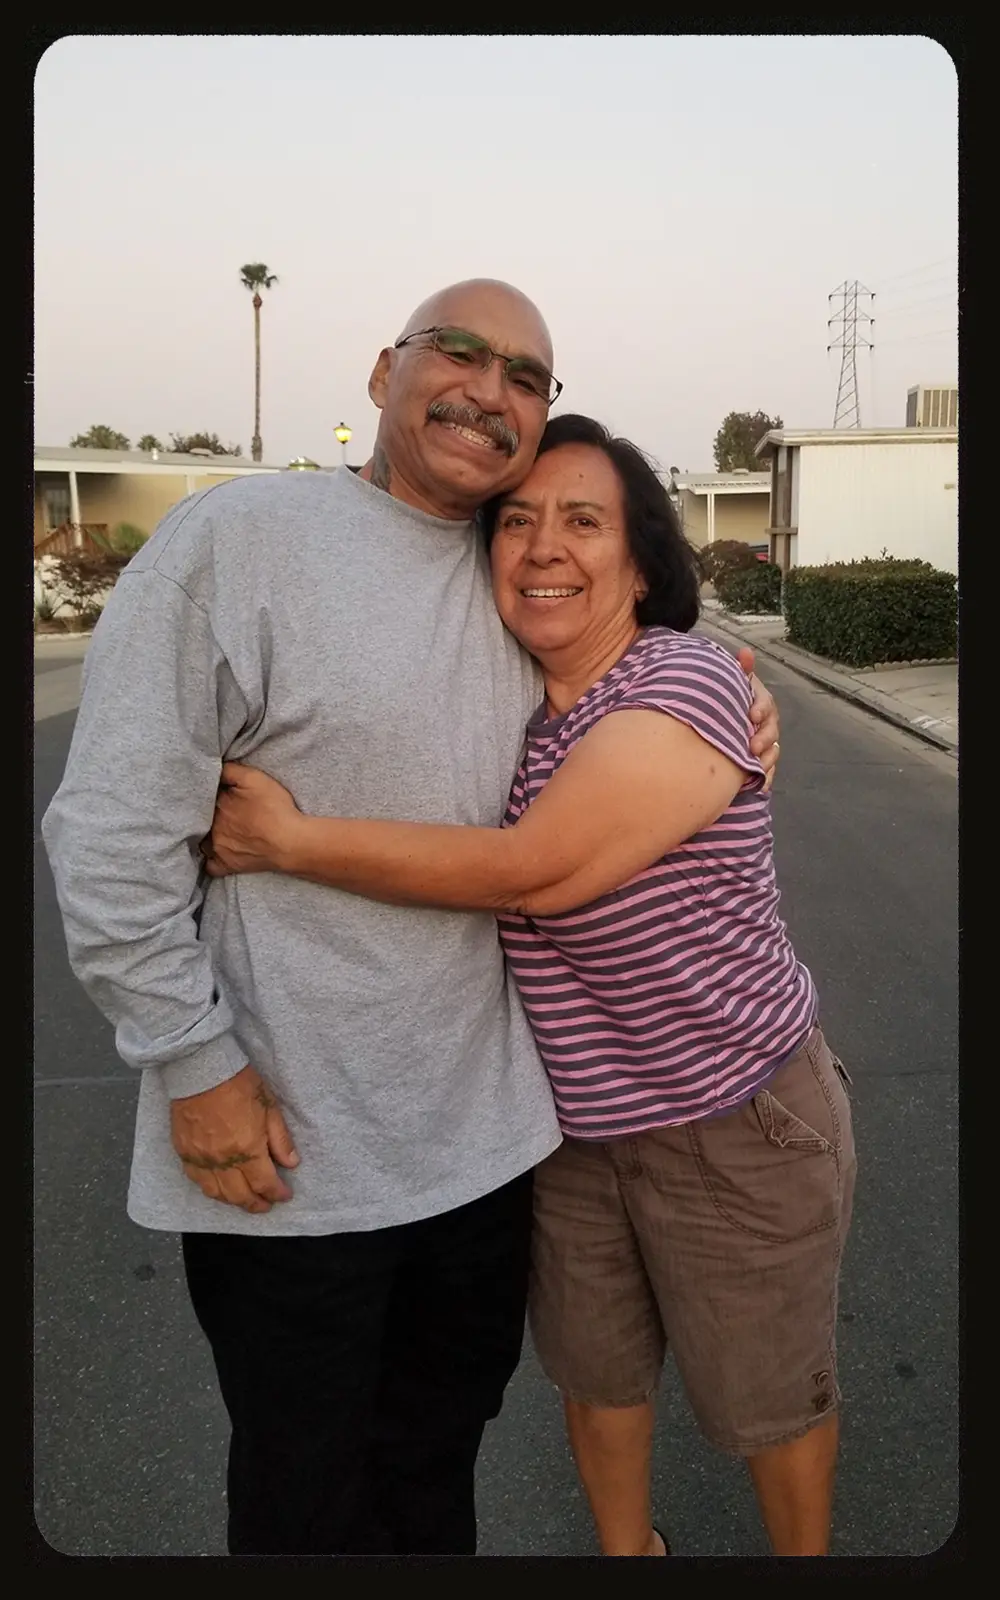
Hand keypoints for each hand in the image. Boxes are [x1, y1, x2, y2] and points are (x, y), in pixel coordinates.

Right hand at [170, 1063, 299, 1212]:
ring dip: (233, 1201)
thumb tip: (291, 1163)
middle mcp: (223, 1160)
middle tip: (266, 1204)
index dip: (277, 1193)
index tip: (285, 1195)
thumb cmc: (238, 1083)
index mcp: (247, 1149)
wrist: (201, 1070)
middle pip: (240, 1195)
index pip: (265, 1183)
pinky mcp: (184, 1152)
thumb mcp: (269, 1107)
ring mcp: (200, 1159)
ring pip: (216, 1193)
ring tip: (244, 1200)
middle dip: (256, 1204)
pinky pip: (197, 1180)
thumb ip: (280, 1139)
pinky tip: (219, 1187)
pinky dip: (210, 1188)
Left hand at [203, 762, 304, 877]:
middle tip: (225, 811)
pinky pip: (210, 866)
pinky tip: (217, 854)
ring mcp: (218, 848)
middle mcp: (213, 826)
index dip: (214, 794)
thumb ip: (230, 770)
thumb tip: (215, 769)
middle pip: (204, 817)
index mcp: (217, 804)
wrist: (292, 842)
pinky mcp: (227, 865)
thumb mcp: (254, 778)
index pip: (206, 796)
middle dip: (209, 813)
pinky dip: (210, 861)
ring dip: (205, 835)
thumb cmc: (276, 809)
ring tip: (219, 830)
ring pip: (202, 840)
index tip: (223, 793)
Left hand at [736, 647, 779, 791]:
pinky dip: (764, 778)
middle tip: (752, 746)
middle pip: (771, 730)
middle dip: (764, 738)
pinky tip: (759, 785)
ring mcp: (762, 744)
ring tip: (756, 767)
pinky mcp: (758, 764)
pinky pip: (766, 772)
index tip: (751, 715)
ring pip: (771, 752)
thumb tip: (746, 652)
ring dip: (766, 760)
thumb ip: (739, 671)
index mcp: (757, 703)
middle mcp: (764, 723)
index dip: (761, 708)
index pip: (765, 704)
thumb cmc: (722, 702)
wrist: (712, 727)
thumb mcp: (729, 686)